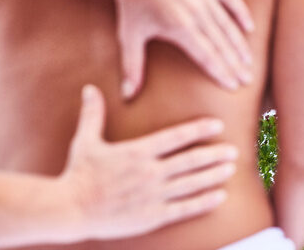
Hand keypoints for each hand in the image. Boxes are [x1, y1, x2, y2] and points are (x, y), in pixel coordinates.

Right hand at [58, 85, 237, 240]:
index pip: (176, 137)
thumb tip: (89, 88)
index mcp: (137, 152)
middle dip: (215, 154)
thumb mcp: (85, 141)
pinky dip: (204, 202)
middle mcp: (149, 172)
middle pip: (190, 160)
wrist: (68, 210)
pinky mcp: (151, 215)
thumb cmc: (77, 174)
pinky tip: (220, 196)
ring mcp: (152, 195)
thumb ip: (93, 114)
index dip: (199, 129)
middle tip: (235, 150)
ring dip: (214, 175)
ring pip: (192, 184)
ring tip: (231, 169)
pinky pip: (184, 208)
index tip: (217, 124)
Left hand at [113, 0, 254, 97]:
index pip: (207, 56)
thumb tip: (127, 96)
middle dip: (235, 64)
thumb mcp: (129, 36)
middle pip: (222, 44)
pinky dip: (240, 12)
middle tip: (248, 79)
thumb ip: (132, 67)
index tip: (234, 86)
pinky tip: (249, 27)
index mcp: (180, 28)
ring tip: (249, 61)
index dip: (222, 72)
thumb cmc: (131, 3)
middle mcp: (196, 12)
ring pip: (228, 24)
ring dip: (239, 44)